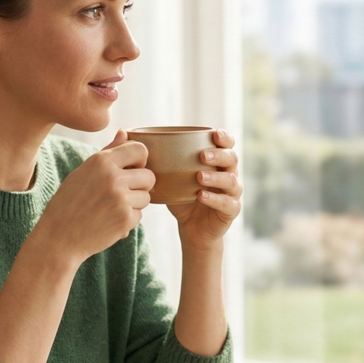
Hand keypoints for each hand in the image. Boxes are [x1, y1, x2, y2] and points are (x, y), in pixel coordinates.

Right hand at [34, 129, 154, 264]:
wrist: (59, 237)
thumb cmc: (69, 202)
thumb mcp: (83, 172)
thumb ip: (108, 152)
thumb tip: (124, 132)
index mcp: (101, 161)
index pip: (140, 149)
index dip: (140, 160)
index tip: (132, 169)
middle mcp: (113, 177)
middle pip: (149, 176)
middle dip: (140, 185)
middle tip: (121, 194)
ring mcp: (121, 198)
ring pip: (146, 197)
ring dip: (134, 204)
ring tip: (111, 208)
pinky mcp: (125, 219)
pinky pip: (139, 215)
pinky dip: (128, 220)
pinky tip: (109, 221)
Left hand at [167, 129, 241, 251]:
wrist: (192, 228)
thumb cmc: (183, 198)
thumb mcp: (172, 178)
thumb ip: (160, 161)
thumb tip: (131, 139)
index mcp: (218, 162)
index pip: (228, 145)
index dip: (224, 138)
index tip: (214, 134)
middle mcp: (229, 174)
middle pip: (232, 159)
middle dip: (219, 155)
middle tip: (202, 155)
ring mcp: (232, 193)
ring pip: (231, 181)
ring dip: (216, 177)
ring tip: (199, 177)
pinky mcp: (231, 211)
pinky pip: (227, 203)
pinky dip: (214, 199)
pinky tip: (201, 196)